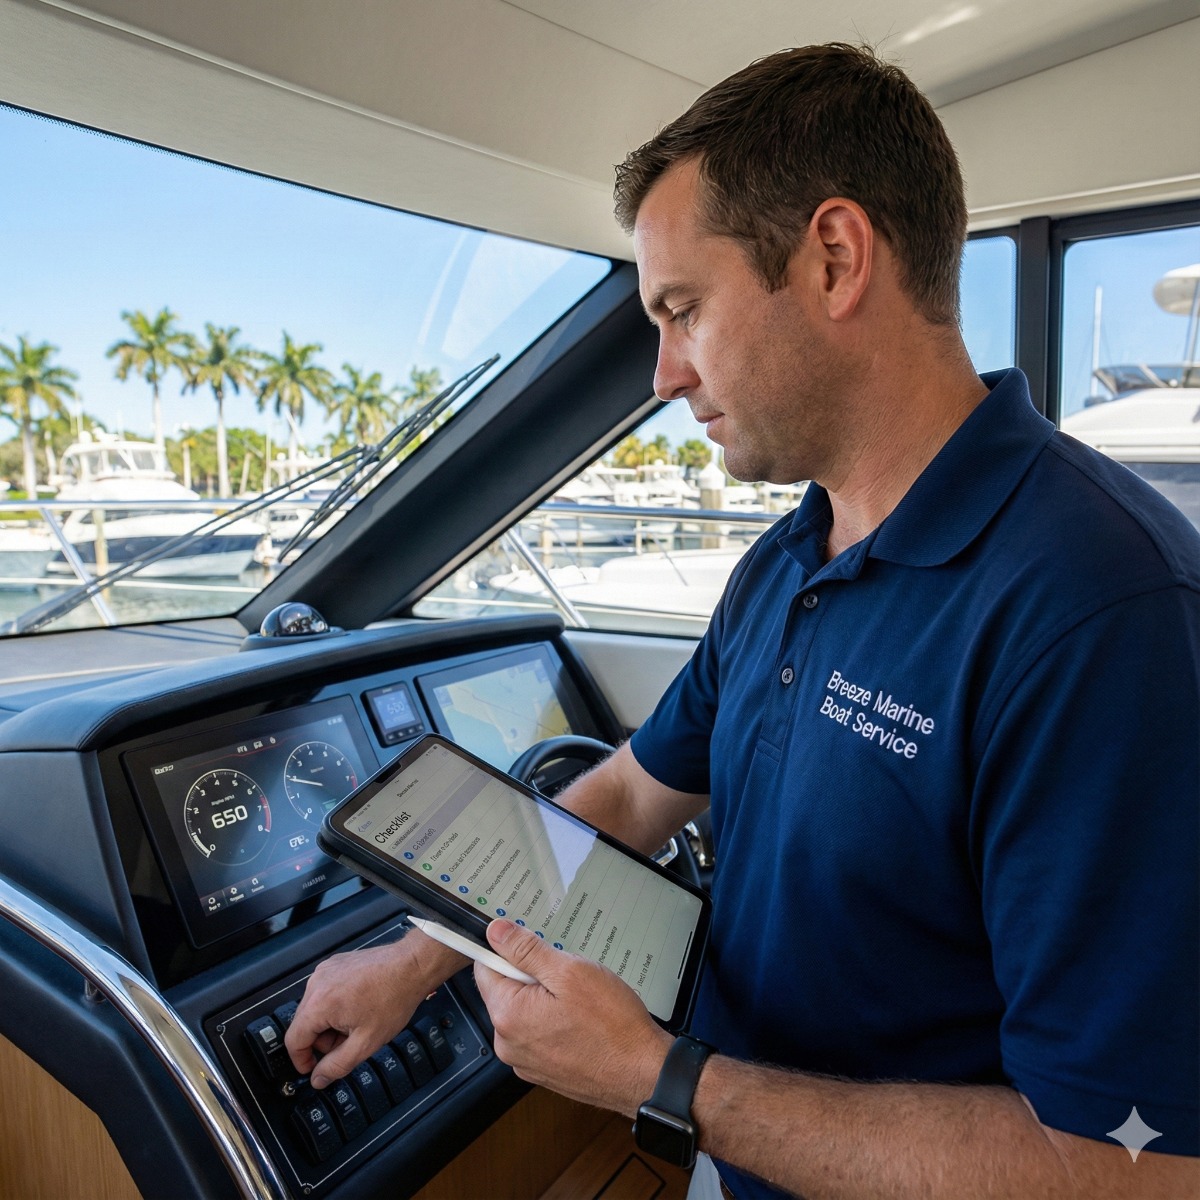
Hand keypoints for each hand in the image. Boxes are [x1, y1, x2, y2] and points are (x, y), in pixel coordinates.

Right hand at [285, 931, 465, 1087]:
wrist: (412, 965)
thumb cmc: (394, 999)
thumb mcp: (366, 1043)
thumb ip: (337, 1066)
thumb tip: (318, 1079)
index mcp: (319, 1002)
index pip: (293, 1040)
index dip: (301, 1061)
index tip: (313, 1069)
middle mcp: (317, 982)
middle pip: (304, 1024)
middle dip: (323, 1040)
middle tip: (349, 1043)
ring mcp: (326, 970)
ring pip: (315, 1008)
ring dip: (331, 1023)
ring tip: (359, 1022)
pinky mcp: (336, 964)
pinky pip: (325, 992)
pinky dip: (336, 1005)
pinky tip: (359, 1006)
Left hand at [474, 919, 671, 1115]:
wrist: (642, 1073)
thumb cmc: (613, 1025)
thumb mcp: (571, 972)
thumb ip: (527, 950)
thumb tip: (496, 932)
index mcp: (508, 1016)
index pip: (485, 968)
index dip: (508, 950)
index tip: (533, 948)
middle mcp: (508, 1043)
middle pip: (505, 990)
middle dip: (532, 976)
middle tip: (567, 976)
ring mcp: (525, 1061)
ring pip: (524, 1011)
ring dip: (545, 999)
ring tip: (579, 1001)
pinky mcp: (543, 1071)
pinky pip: (538, 1033)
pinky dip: (554, 1021)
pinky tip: (581, 1020)